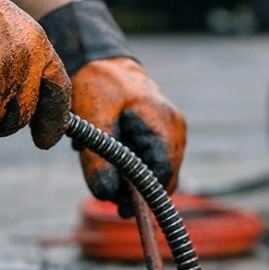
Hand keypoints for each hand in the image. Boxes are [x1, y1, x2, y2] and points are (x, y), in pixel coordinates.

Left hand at [72, 57, 186, 215]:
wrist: (101, 60)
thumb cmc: (98, 85)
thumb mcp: (93, 120)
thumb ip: (98, 159)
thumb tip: (106, 195)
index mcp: (164, 124)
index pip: (163, 173)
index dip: (145, 197)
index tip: (121, 209)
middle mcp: (175, 130)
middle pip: (166, 177)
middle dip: (139, 192)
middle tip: (110, 200)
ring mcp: (172, 132)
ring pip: (160, 172)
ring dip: (136, 181)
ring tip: (107, 173)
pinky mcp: (163, 134)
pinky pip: (154, 162)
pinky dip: (136, 169)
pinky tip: (115, 161)